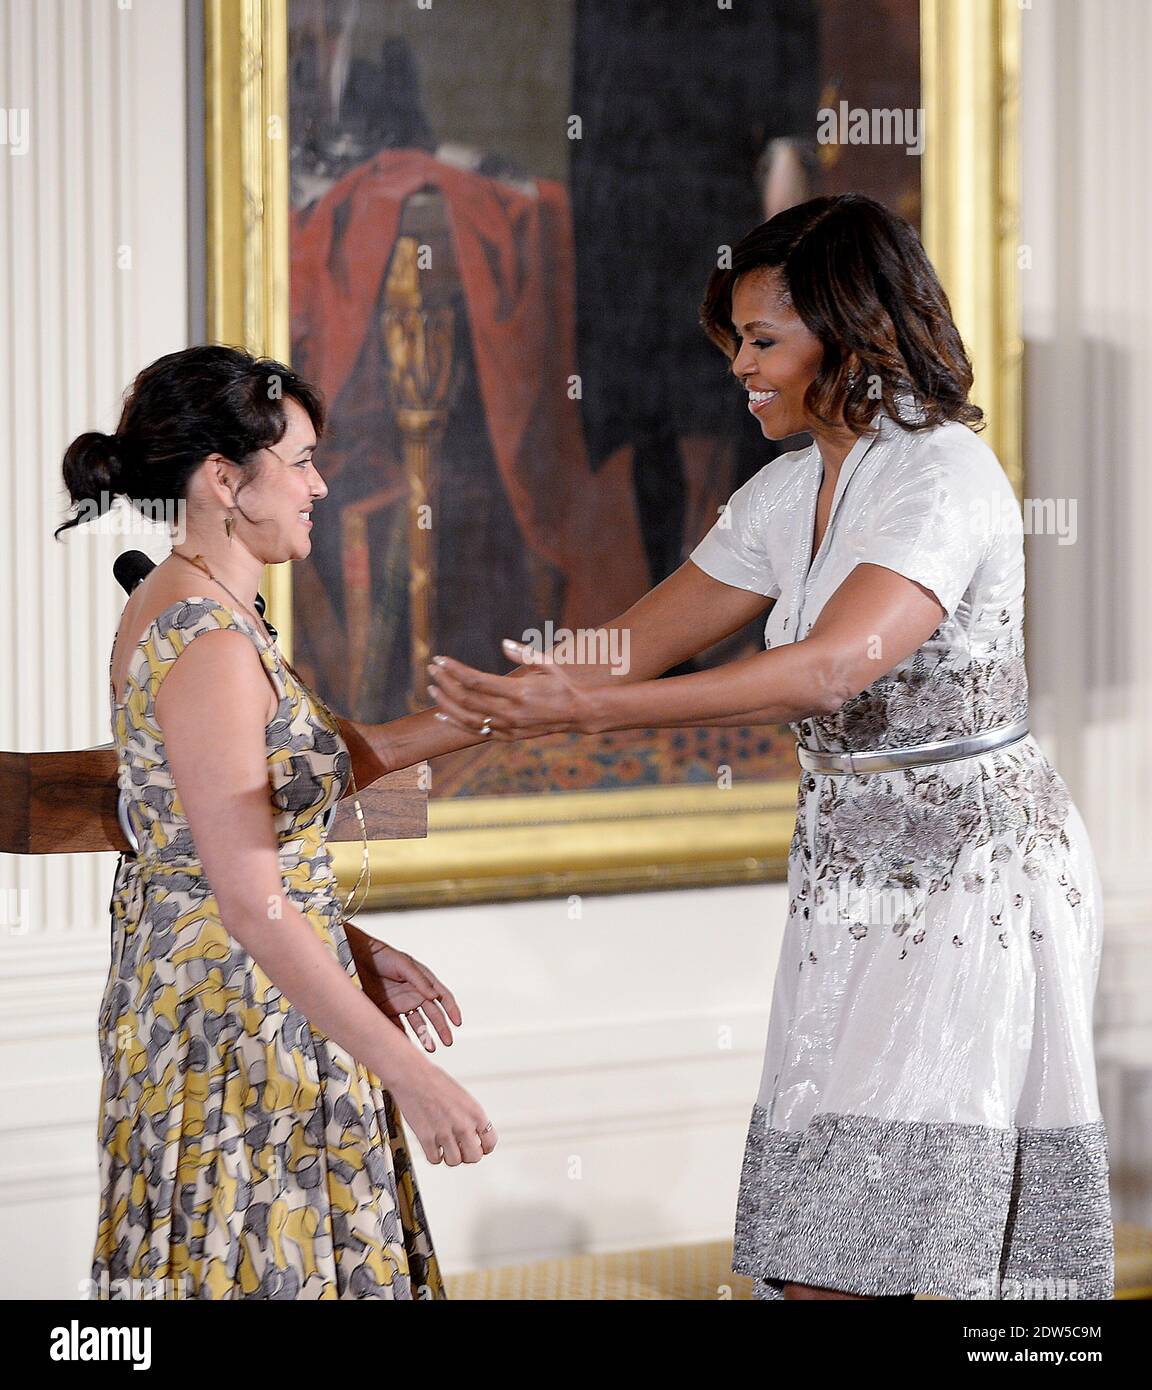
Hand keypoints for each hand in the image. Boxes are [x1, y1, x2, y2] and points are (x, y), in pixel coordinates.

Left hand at [347, 933, 461, 1052]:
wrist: (358, 958)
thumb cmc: (384, 956)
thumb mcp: (404, 965)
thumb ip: (420, 981)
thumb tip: (435, 996)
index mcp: (424, 982)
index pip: (443, 997)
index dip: (452, 1010)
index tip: (457, 1022)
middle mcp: (415, 995)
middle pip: (433, 1014)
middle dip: (442, 1028)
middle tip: (447, 1041)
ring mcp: (402, 1004)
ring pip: (418, 1024)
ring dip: (425, 1036)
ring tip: (430, 1047)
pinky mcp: (388, 1011)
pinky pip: (398, 1027)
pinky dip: (403, 1037)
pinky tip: (407, 1046)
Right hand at [388, 1052, 497, 1166]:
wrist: (412, 1075)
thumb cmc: (435, 1081)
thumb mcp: (463, 1097)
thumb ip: (470, 1117)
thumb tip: (472, 1135)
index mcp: (475, 1112)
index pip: (490, 1142)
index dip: (484, 1147)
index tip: (479, 1148)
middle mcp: (463, 1124)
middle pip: (474, 1157)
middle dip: (467, 1155)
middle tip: (461, 1149)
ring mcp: (444, 1133)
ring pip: (454, 1162)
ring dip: (450, 1156)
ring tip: (445, 1147)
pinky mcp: (426, 1138)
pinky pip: (435, 1160)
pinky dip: (434, 1156)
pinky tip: (433, 1146)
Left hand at [426, 641, 600, 738]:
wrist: (576, 713)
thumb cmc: (560, 684)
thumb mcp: (546, 663)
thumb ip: (523, 653)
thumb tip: (503, 643)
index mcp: (519, 692)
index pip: (476, 681)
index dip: (455, 670)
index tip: (440, 659)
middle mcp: (510, 713)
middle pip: (467, 699)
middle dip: (445, 682)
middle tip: (432, 669)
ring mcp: (508, 727)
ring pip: (467, 718)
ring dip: (446, 703)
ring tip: (432, 688)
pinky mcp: (507, 737)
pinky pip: (476, 732)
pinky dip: (456, 723)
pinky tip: (441, 714)